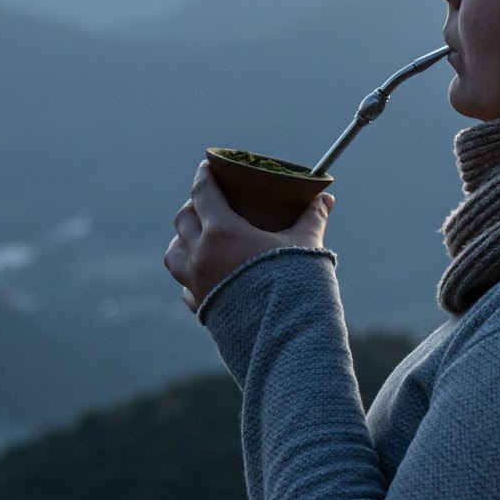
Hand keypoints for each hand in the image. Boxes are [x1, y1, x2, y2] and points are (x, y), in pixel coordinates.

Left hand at [164, 160, 334, 313]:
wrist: (284, 333)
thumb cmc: (295, 283)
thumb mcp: (305, 246)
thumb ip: (312, 218)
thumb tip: (326, 198)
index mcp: (223, 232)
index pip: (202, 192)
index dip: (204, 175)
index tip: (207, 166)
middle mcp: (201, 254)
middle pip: (183, 219)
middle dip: (193, 206)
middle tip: (208, 202)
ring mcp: (196, 282)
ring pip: (174, 252)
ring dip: (182, 239)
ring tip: (197, 236)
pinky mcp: (200, 306)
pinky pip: (185, 285)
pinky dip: (190, 274)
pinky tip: (204, 274)